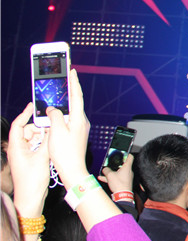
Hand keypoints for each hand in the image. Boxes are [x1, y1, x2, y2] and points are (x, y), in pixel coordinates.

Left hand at [7, 103, 50, 216]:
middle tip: (52, 128)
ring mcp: (24, 155)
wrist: (31, 198)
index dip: (25, 114)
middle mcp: (18, 149)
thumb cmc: (32, 180)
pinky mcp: (30, 160)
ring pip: (34, 139)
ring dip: (44, 137)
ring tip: (53, 139)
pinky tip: (52, 147)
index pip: (18, 125)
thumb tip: (52, 127)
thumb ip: (47, 140)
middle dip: (40, 128)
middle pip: (28, 131)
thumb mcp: (42, 157)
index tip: (33, 106)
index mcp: (16, 147)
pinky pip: (37, 147)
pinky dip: (44, 145)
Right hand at [46, 69, 90, 188]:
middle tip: (64, 79)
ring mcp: (80, 128)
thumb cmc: (65, 153)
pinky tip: (55, 115)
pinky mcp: (76, 134)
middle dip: (68, 90)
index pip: (76, 96)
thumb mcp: (56, 131)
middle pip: (74, 102)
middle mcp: (82, 122)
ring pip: (70, 112)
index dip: (74, 82)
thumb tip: (53, 109)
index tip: (72, 71)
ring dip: (63, 104)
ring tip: (57, 95)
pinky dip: (62, 115)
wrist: (72, 170)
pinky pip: (68, 120)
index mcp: (78, 119)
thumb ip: (54, 116)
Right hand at [98, 153, 134, 194]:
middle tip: (109, 163)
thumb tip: (105, 169)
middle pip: (122, 165)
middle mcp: (128, 171)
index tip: (122, 153)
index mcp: (127, 167)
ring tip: (103, 172)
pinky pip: (116, 178)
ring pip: (118, 172)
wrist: (122, 196)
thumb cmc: (119, 185)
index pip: (130, 157)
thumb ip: (106, 170)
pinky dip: (110, 178)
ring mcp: (126, 177)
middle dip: (115, 164)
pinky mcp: (123, 182)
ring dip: (111, 172)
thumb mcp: (110, 175)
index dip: (126, 154)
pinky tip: (102, 178)